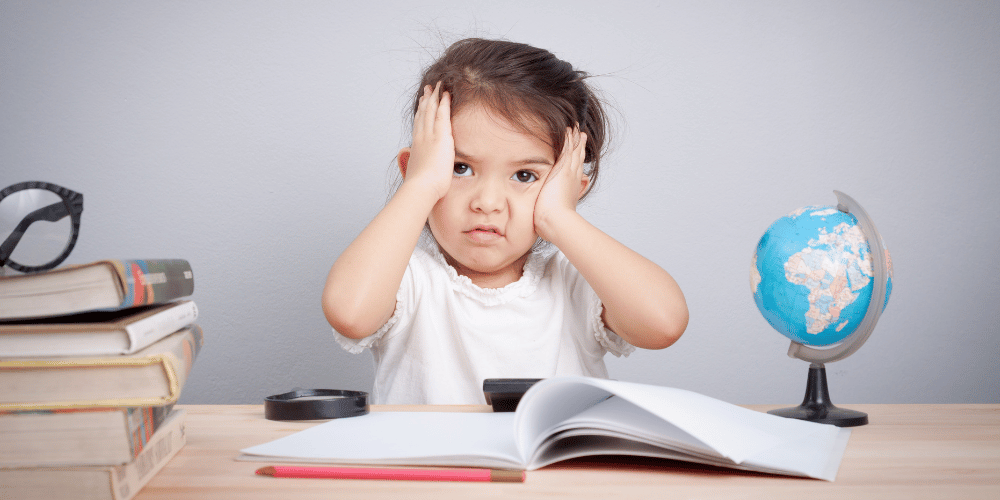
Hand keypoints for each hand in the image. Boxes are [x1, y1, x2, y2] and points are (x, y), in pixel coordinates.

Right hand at [400, 83, 454, 201]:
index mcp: (416, 146)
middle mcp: (421, 137)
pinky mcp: (440, 136)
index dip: (421, 112)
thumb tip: (416, 168)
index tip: (422, 103)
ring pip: (431, 110)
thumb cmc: (421, 187)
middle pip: (423, 113)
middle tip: (428, 88)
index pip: (419, 125)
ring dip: (434, 97)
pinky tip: (446, 94)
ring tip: (437, 86)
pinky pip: (442, 114)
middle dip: (426, 100)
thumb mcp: (417, 174)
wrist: (422, 188)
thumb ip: (418, 167)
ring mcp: (429, 135)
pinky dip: (444, 103)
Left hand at [534, 127, 588, 241]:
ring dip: (574, 139)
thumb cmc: (551, 223)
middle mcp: (573, 179)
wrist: (555, 221)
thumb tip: (541, 217)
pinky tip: (570, 128)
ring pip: (574, 152)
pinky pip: (567, 149)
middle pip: (577, 158)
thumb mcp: (550, 214)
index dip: (576, 161)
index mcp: (570, 188)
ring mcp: (569, 173)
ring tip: (575, 128)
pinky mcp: (563, 169)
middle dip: (578, 147)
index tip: (577, 153)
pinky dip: (570, 138)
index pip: (574, 170)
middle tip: (581, 135)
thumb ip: (546, 211)